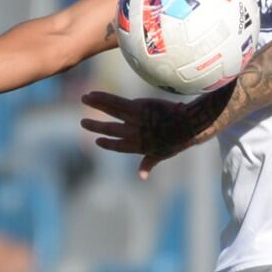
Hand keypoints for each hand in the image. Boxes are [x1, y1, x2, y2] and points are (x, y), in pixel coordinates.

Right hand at [80, 91, 215, 178]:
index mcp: (138, 147)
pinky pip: (116, 102)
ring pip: (110, 111)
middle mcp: (133, 134)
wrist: (187, 125)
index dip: (108, 144)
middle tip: (83, 123)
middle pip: (110, 129)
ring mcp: (134, 120)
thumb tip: (141, 176)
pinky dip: (103, 98)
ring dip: (96, 104)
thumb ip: (149, 163)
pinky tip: (93, 94)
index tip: (98, 141)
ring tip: (84, 99)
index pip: (119, 146)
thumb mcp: (162, 154)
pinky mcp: (137, 108)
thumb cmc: (178, 140)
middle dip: (95, 126)